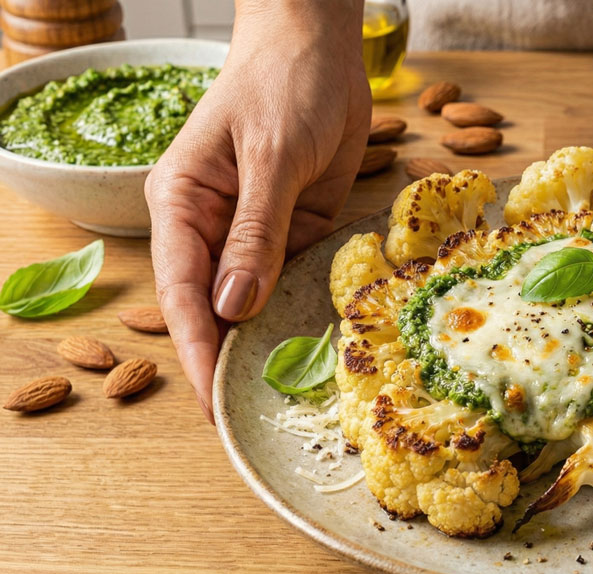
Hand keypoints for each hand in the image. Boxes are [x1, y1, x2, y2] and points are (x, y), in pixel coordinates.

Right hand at [146, 1, 369, 421]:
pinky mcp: (296, 232)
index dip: (196, 349)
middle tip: (251, 418)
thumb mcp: (272, 157)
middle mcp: (212, 228)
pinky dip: (305, 315)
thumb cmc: (284, 84)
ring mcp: (255, 233)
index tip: (211, 401)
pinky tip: (321, 352)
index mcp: (182, 205)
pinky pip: (296, 283)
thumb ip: (256, 232)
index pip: (183, 292)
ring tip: (288, 402)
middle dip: (229, 360)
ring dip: (269, 344)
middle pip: (215, 308)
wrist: (323, 47)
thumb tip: (235, 304)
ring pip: (255, 302)